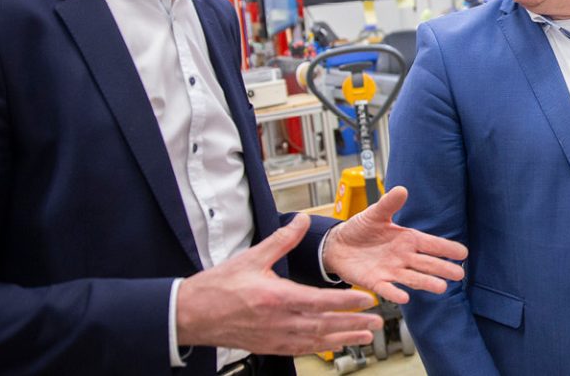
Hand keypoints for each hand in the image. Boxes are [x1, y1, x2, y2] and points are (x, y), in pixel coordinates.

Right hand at [177, 214, 381, 354]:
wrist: (192, 314)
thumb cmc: (218, 287)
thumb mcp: (252, 257)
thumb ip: (282, 240)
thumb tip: (301, 219)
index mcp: (276, 297)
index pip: (319, 301)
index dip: (346, 302)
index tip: (367, 300)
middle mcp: (278, 321)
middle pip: (324, 324)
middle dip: (353, 324)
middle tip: (377, 322)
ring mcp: (274, 337)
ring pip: (316, 340)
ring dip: (344, 338)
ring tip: (366, 336)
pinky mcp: (270, 346)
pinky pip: (301, 349)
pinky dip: (322, 347)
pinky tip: (337, 344)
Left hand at [323, 186, 467, 302]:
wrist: (338, 245)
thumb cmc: (360, 229)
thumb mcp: (375, 214)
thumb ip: (389, 204)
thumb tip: (402, 189)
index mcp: (407, 239)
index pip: (431, 244)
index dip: (446, 248)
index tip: (463, 253)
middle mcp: (403, 257)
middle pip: (427, 263)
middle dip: (443, 268)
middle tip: (459, 274)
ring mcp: (391, 270)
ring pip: (412, 277)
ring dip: (426, 283)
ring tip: (442, 288)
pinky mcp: (375, 281)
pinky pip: (387, 288)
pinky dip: (395, 293)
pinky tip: (404, 298)